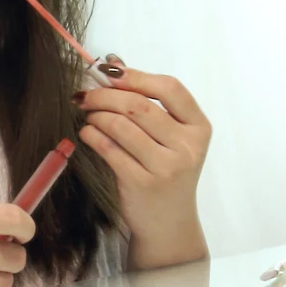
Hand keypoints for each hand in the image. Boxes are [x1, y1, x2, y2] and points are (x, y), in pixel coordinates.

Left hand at [74, 64, 210, 269]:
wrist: (169, 223)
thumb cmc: (167, 171)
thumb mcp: (171, 138)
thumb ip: (149, 101)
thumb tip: (114, 62)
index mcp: (199, 128)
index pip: (170, 88)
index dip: (137, 76)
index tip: (110, 72)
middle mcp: (187, 146)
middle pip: (140, 106)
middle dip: (107, 95)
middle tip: (86, 94)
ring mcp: (166, 167)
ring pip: (122, 126)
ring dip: (97, 114)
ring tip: (87, 113)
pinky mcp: (142, 184)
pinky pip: (110, 150)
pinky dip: (93, 136)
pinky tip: (87, 132)